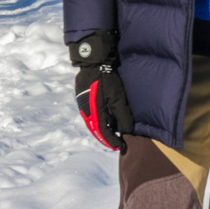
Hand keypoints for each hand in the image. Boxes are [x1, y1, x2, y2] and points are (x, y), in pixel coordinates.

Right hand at [68, 30, 130, 150]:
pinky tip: (106, 118)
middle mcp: (86, 113)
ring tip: (112, 133)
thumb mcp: (118, 97)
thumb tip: (127, 130)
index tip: (121, 147)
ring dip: (102, 129)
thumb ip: (123, 115)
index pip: (103, 133)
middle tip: (116, 143)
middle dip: (106, 138)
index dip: (112, 141)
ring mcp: (82, 106)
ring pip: (92, 123)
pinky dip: (98, 120)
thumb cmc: (106, 79)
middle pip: (96, 130)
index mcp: (94, 114)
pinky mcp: (82, 98)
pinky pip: (90, 115)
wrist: (93, 61)